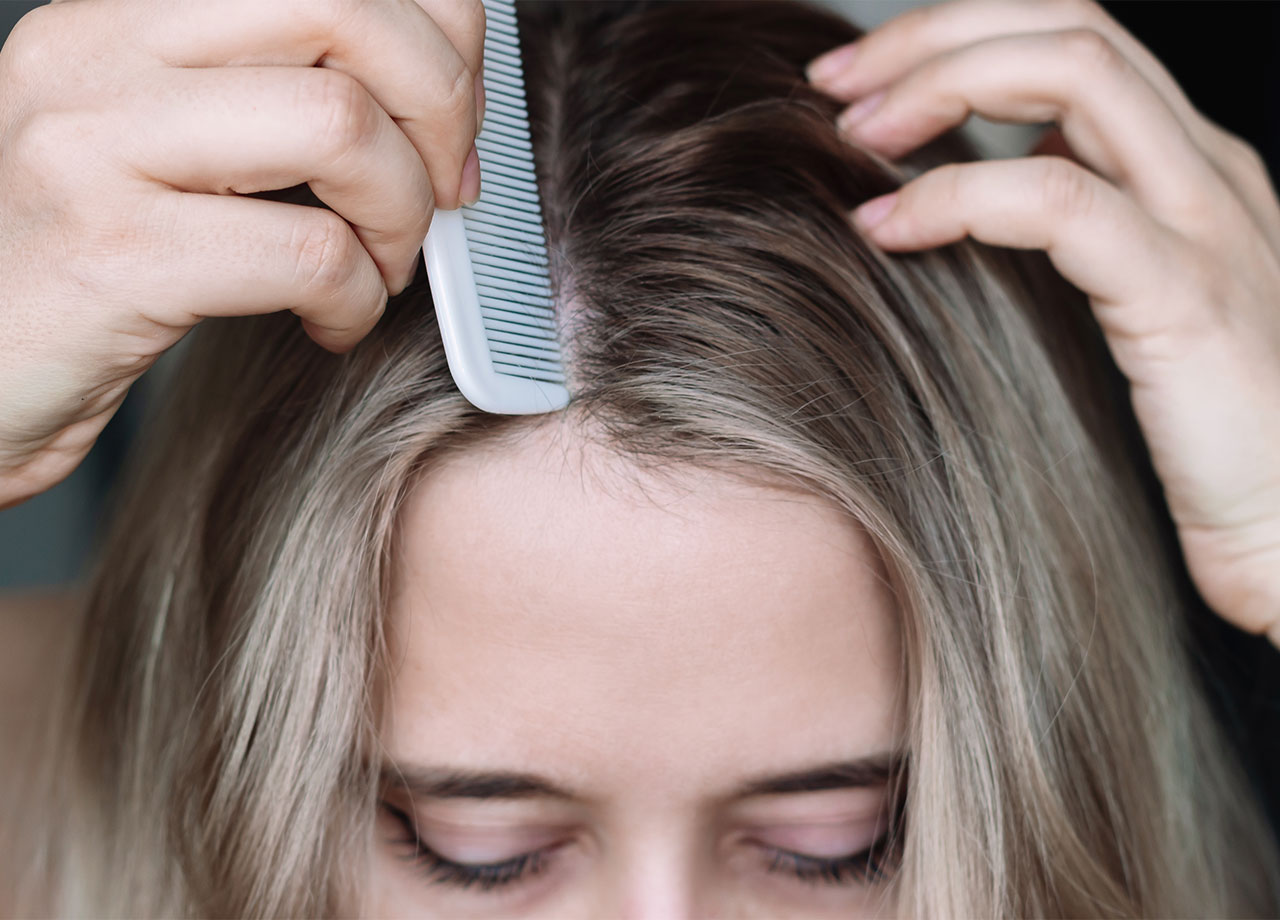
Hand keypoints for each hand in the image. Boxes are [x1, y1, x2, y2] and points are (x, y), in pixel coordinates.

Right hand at [0, 0, 484, 507]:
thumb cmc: (97, 268)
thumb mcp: (177, 151)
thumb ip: (277, 100)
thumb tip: (440, 105)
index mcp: (125, 14)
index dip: (435, 31)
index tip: (452, 120)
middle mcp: (98, 52)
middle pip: (343, 9)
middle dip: (441, 108)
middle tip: (443, 192)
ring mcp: (94, 145)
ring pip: (338, 125)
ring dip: (401, 214)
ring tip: (381, 265)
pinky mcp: (113, 254)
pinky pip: (308, 254)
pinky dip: (358, 298)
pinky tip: (333, 322)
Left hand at [807, 0, 1279, 645]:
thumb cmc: (1191, 438)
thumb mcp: (1123, 306)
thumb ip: (1069, 233)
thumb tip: (968, 185)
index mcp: (1188, 168)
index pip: (1073, 38)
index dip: (958, 35)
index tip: (858, 81)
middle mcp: (1205, 172)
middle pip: (1072, 27)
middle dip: (936, 34)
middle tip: (835, 81)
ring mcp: (1205, 225)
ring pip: (1076, 75)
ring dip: (944, 85)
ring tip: (853, 132)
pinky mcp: (1184, 297)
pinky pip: (1061, 202)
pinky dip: (959, 196)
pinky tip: (888, 228)